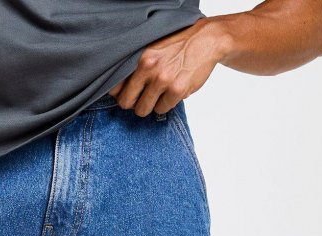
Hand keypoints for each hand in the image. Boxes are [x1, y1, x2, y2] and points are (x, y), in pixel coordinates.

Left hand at [110, 19, 227, 116]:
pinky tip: (172, 91)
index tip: (127, 94)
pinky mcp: (177, 90)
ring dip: (150, 105)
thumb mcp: (152, 49)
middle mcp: (149, 68)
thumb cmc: (178, 46)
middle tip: (141, 99)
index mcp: (140, 57)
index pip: (115, 86)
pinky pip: (162, 109)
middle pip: (126, 102)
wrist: (206, 41)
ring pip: (143, 109)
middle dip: (133, 103)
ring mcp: (163, 80)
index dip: (120, 94)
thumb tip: (119, 90)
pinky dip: (166, 104)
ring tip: (159, 94)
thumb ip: (136, 66)